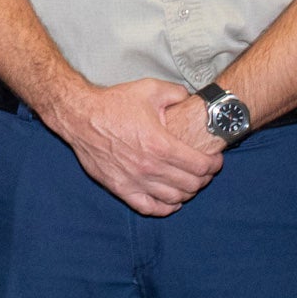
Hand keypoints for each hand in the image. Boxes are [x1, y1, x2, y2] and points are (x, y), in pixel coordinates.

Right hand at [54, 79, 223, 215]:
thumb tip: (192, 98)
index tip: (215, 160)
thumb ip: (177, 93)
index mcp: (161, 144)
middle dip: (204, 178)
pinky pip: (149, 208)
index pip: (200, 166)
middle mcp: (150, 167)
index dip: (214, 165)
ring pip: (173, 198)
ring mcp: (135, 181)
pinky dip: (165, 208)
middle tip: (204, 170)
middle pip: (191, 184)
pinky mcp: (120, 189)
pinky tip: (171, 200)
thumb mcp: (150, 89)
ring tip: (189, 182)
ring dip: (187, 192)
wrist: (80, 116)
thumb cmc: (114, 103)